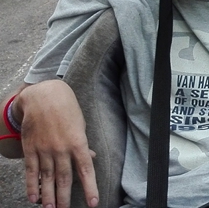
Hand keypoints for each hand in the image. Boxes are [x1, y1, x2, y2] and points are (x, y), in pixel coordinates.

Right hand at [18, 81, 98, 207]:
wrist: (43, 97)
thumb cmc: (67, 110)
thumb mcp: (81, 125)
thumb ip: (82, 145)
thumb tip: (90, 159)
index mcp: (78, 143)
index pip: (86, 170)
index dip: (90, 188)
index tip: (93, 203)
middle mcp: (61, 149)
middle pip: (64, 179)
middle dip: (66, 198)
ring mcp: (44, 150)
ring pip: (47, 178)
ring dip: (49, 196)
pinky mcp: (30, 149)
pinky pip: (31, 171)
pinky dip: (32, 186)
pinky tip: (33, 197)